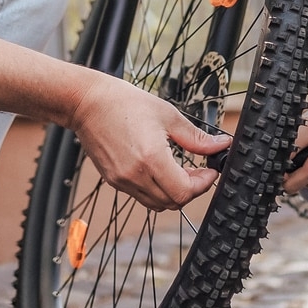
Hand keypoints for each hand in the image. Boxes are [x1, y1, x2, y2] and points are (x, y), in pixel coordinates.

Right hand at [65, 73, 231, 210]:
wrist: (87, 103)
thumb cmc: (124, 103)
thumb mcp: (168, 115)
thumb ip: (196, 137)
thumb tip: (220, 145)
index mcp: (151, 158)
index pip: (185, 192)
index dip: (203, 184)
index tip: (210, 171)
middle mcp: (135, 175)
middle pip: (173, 203)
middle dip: (192, 190)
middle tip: (199, 171)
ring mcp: (122, 181)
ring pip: (157, 204)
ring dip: (174, 193)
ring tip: (180, 171)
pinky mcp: (113, 181)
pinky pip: (141, 196)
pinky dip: (156, 190)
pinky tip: (160, 170)